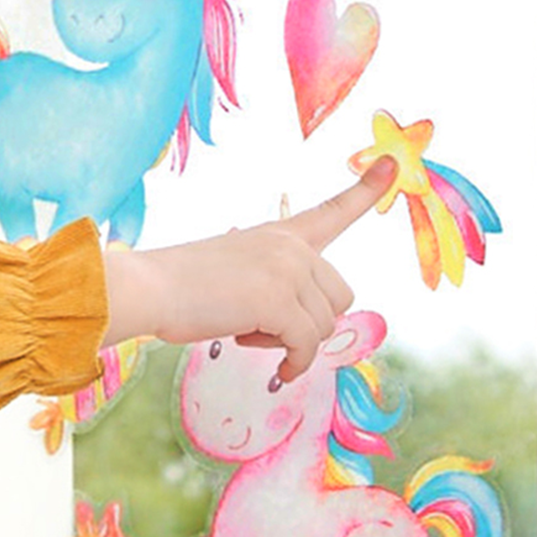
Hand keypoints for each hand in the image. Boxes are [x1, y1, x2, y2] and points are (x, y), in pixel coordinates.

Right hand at [102, 160, 393, 382]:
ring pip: (324, 325)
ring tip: (246, 333)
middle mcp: (291, 247)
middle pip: (339, 296)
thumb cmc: (178, 288)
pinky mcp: (279, 302)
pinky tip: (279, 372)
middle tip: (262, 328)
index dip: (365, 189)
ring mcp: (287, 271)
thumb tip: (300, 336)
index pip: (332, 210)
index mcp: (279, 235)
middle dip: (309, 323)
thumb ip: (273, 285)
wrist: (148, 289)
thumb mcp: (235, 272)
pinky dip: (296, 365)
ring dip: (291, 343)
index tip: (389, 164)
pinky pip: (307, 345)